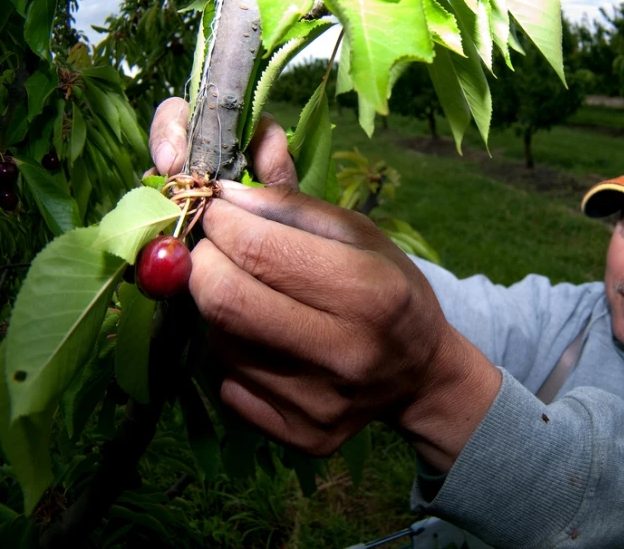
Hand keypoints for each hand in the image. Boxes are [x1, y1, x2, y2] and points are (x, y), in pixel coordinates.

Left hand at [148, 99, 501, 470]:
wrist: (422, 376)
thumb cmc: (390, 290)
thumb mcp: (357, 233)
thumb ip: (289, 202)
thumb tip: (221, 185)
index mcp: (368, 291)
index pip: (256, 247)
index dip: (218, 219)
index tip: (213, 206)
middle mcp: (345, 354)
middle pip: (222, 299)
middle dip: (201, 261)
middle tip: (212, 247)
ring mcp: (320, 404)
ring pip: (219, 342)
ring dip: (220, 309)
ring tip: (254, 297)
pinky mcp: (302, 437)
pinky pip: (231, 387)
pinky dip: (236, 355)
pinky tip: (267, 344)